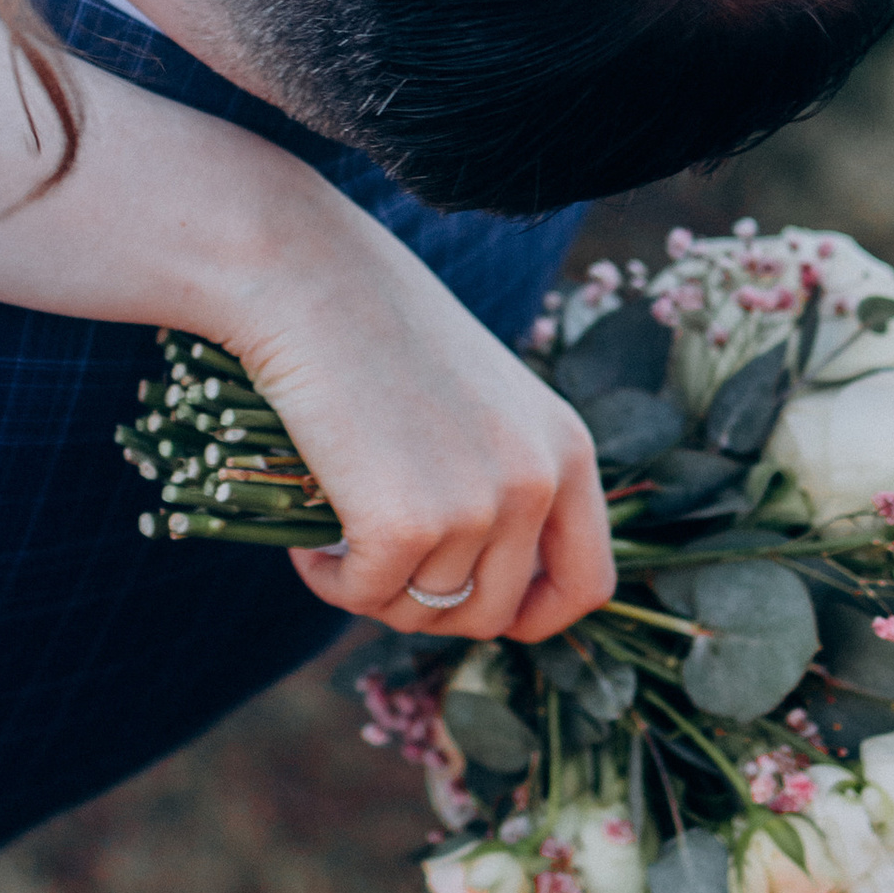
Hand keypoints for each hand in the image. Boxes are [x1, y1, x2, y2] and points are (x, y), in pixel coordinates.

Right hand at [226, 214, 613, 643]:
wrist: (305, 276)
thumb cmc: (375, 325)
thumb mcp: (476, 400)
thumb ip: (496, 474)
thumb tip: (471, 586)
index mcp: (566, 448)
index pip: (588, 582)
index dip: (534, 616)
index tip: (475, 609)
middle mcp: (538, 481)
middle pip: (493, 613)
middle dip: (429, 608)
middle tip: (375, 562)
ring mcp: (477, 505)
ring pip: (423, 610)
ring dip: (371, 589)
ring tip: (332, 533)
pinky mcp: (405, 522)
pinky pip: (365, 596)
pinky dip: (329, 581)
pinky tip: (304, 538)